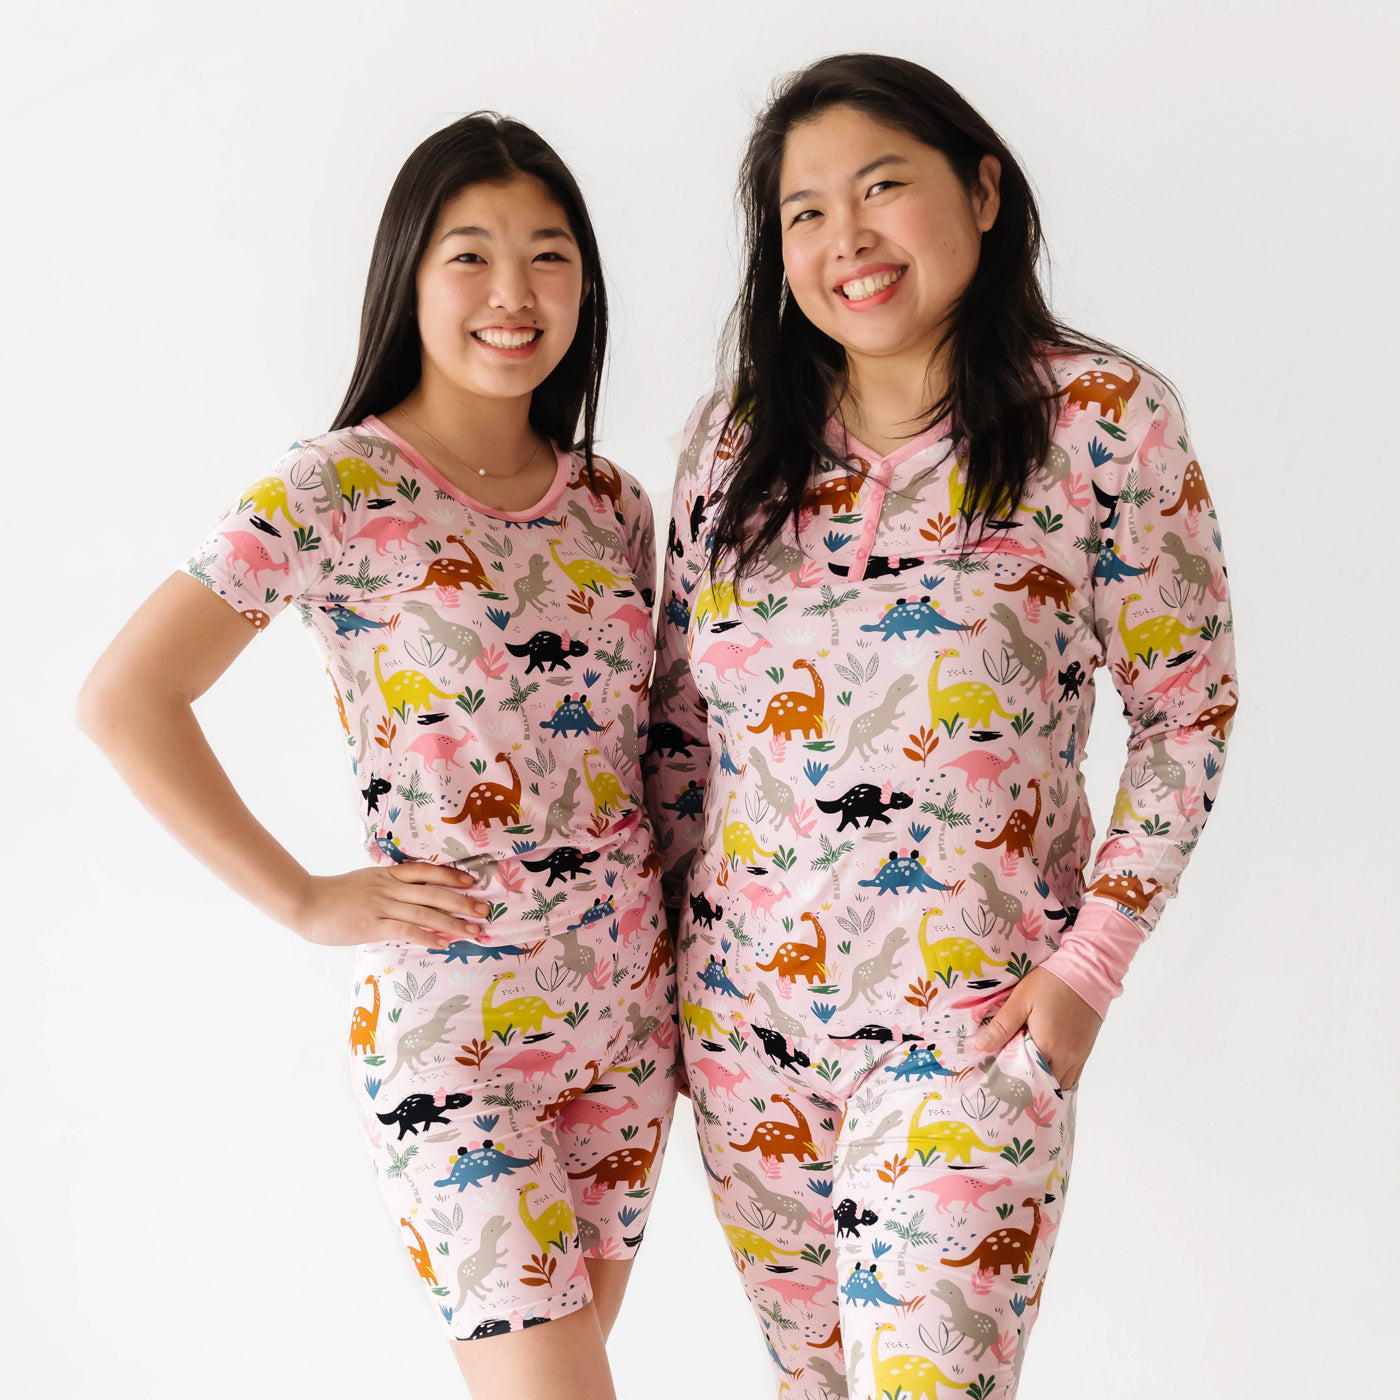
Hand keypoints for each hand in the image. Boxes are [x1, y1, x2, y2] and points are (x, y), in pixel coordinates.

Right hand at [294, 863, 490, 947]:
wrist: (306, 902)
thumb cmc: (334, 896)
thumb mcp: (365, 882)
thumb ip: (387, 888)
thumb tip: (409, 900)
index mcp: (387, 875)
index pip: (425, 872)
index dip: (450, 876)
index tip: (471, 882)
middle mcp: (389, 887)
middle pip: (433, 893)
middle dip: (461, 902)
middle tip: (484, 910)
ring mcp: (382, 905)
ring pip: (425, 912)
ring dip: (452, 923)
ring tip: (473, 931)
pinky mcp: (373, 925)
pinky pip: (406, 930)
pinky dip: (427, 937)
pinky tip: (443, 944)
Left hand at [972, 966, 1102, 1089]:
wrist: (1087, 971)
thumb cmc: (1051, 982)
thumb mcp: (1021, 1000)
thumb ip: (1002, 1026)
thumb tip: (980, 1047)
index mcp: (1046, 1046)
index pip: (1026, 1077)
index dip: (1011, 1079)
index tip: (998, 1077)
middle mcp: (1065, 1057)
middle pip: (1044, 1084)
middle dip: (1028, 1084)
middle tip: (1010, 1077)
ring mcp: (1078, 1056)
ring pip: (1060, 1084)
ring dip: (1044, 1081)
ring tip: (1027, 1073)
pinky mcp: (1086, 1051)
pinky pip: (1072, 1076)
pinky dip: (1058, 1076)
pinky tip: (1046, 1067)